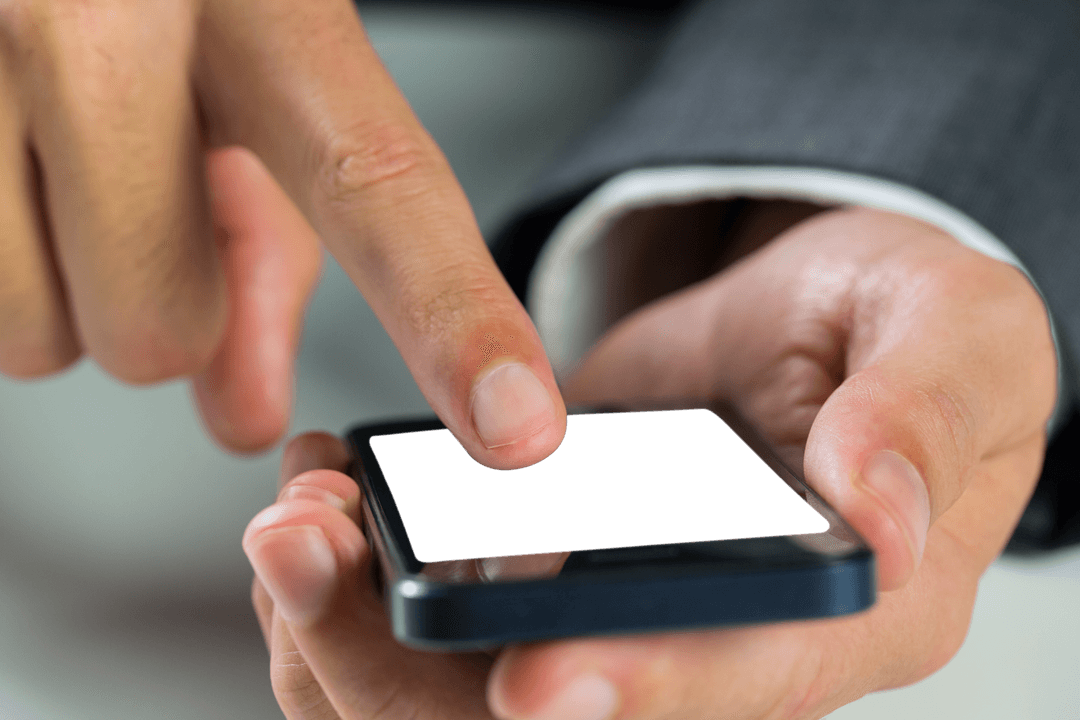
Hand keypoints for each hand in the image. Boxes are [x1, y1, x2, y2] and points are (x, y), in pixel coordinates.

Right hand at [0, 0, 563, 463]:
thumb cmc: (161, 10)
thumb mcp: (249, 94)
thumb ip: (267, 259)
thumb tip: (245, 420)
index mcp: (262, 3)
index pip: (376, 186)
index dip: (450, 318)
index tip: (519, 423)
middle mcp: (107, 19)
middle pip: (161, 330)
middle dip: (167, 310)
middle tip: (151, 216)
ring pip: (48, 340)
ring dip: (74, 297)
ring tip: (75, 180)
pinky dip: (10, 277)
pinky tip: (21, 179)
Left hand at [245, 206, 1054, 719]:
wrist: (820, 314)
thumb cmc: (901, 324)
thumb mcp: (955, 331)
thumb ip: (926, 412)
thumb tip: (878, 510)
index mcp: (844, 613)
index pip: (745, 690)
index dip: (643, 694)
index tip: (531, 677)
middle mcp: (717, 647)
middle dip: (416, 672)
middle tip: (310, 555)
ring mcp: (619, 617)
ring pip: (465, 698)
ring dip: (355, 632)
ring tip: (296, 521)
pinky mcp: (548, 571)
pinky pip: (437, 619)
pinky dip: (360, 576)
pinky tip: (325, 494)